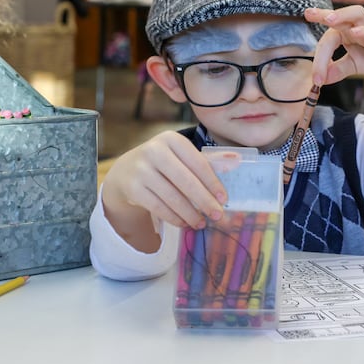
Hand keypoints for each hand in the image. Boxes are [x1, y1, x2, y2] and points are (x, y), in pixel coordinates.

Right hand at [101, 131, 227, 239]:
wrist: (125, 171)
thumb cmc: (163, 163)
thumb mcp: (183, 156)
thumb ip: (209, 161)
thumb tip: (238, 160)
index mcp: (171, 139)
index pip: (198, 163)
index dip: (213, 182)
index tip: (224, 198)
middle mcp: (154, 151)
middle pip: (186, 181)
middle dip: (204, 201)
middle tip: (218, 215)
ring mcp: (141, 170)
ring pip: (172, 197)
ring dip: (190, 213)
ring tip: (202, 223)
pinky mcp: (132, 188)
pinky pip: (159, 207)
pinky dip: (174, 218)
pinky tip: (185, 223)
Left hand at [304, 5, 363, 85]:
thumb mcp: (353, 65)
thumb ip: (336, 70)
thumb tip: (319, 81)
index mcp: (344, 31)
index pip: (326, 41)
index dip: (319, 61)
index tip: (316, 82)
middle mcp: (354, 25)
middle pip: (335, 23)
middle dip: (322, 34)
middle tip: (311, 35)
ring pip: (355, 13)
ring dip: (341, 14)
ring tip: (328, 19)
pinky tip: (356, 33)